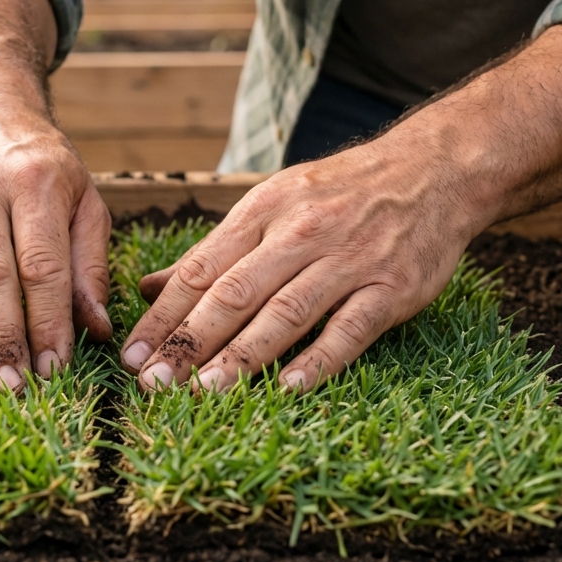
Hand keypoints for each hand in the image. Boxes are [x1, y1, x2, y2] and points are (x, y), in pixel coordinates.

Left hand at [120, 24, 561, 392]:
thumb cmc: (338, 192)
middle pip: (233, 293)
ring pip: (284, 313)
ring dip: (241, 356)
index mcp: (262, 211)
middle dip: (187, 341)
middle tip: (152, 383)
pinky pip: (349, 328)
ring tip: (203, 391)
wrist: (430, 170)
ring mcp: (347, 260)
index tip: (131, 354)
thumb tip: (150, 286)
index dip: (162, 315)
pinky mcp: (390, 288)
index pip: (200, 269)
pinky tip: (287, 388)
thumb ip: (213, 250)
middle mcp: (299, 233)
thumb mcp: (270, 203)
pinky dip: (318, 359)